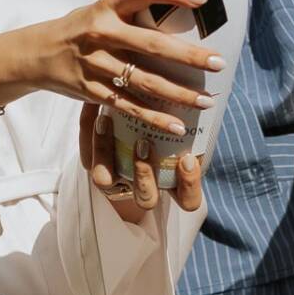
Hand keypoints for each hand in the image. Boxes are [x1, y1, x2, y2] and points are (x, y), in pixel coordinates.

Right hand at [0, 0, 219, 136]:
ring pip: (144, 81)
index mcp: (106, 6)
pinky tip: (177, 125)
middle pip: (151, 45)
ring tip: (206, 100)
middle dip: (189, 56)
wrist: (37, 54)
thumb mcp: (101, 10)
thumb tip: (183, 9)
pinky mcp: (92, 91)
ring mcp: (96, 64)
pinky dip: (154, 118)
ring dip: (179, 93)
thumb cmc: (81, 28)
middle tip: (218, 62)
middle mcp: (101, 33)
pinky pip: (128, 106)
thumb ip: (133, 11)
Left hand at [81, 103, 204, 221]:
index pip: (188, 200)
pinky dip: (87, 127)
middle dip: (144, 173)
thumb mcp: (183, 133)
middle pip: (145, 197)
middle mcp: (142, 189)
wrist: (131, 133)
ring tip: (107, 120)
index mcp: (173, 187)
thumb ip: (193, 125)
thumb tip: (207, 94)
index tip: (188, 158)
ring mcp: (114, 181)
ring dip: (105, 151)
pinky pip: (86, 151)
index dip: (188, 184)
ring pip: (104, 179)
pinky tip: (93, 104)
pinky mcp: (92, 165)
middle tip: (144, 143)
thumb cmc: (169, 133)